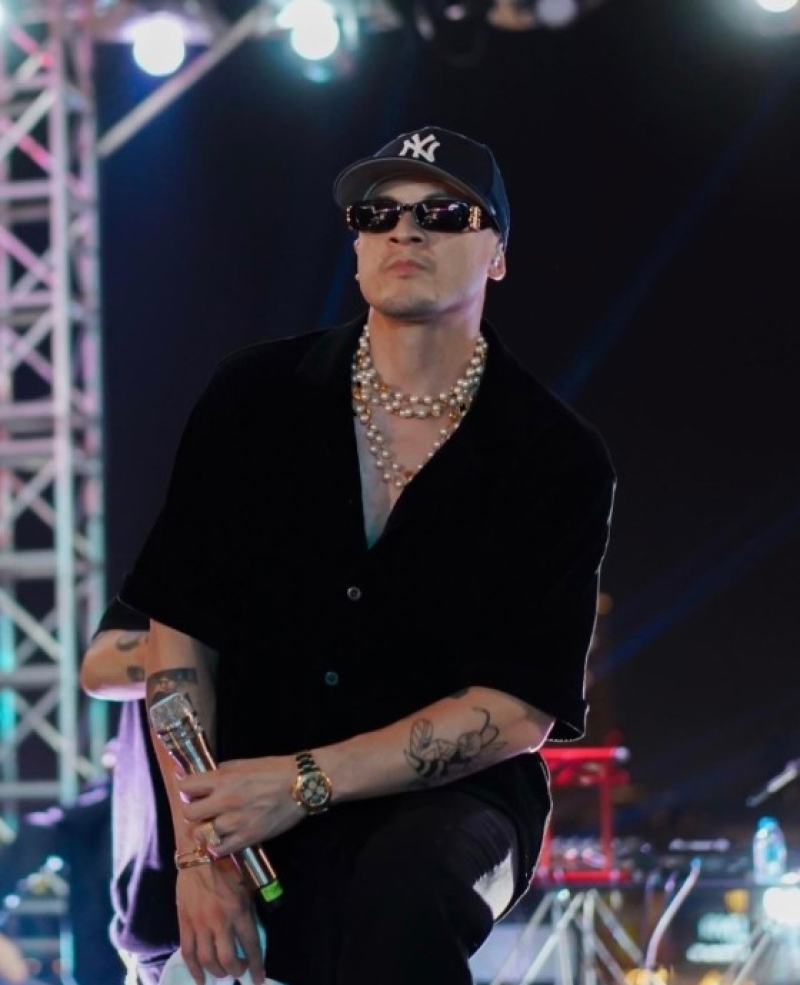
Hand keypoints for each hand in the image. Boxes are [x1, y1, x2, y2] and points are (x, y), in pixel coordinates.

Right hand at [175, 856, 264, 984]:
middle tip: (240, 971)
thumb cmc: (227, 869)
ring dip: (217, 972)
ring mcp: (200, 923)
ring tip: (223, 973)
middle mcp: (219, 920)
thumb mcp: (246, 888)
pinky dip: (194, 970)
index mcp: (238, 910)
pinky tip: (200, 979)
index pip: (251, 945)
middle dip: (236, 971)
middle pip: (228, 959)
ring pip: (207, 960)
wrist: (199, 857)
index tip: (259, 979)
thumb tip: (250, 937)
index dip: (256, 965)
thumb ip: (248, 912)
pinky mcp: (184, 923)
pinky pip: (188, 953)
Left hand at [179, 754, 302, 855]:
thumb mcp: (242, 764)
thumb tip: (203, 781)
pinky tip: (223, 837)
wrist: (300, 785)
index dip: (187, 788)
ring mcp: (235, 823)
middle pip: (189, 813)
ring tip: (213, 825)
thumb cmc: (273, 770)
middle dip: (194, 810)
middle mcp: (224, 801)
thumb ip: (220, 773)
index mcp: (223, 779)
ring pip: (201, 834)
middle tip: (204, 809)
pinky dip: (217, 845)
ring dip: (205, 829)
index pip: (186, 786)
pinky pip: (219, 850)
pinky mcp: (246, 839)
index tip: (193, 790)